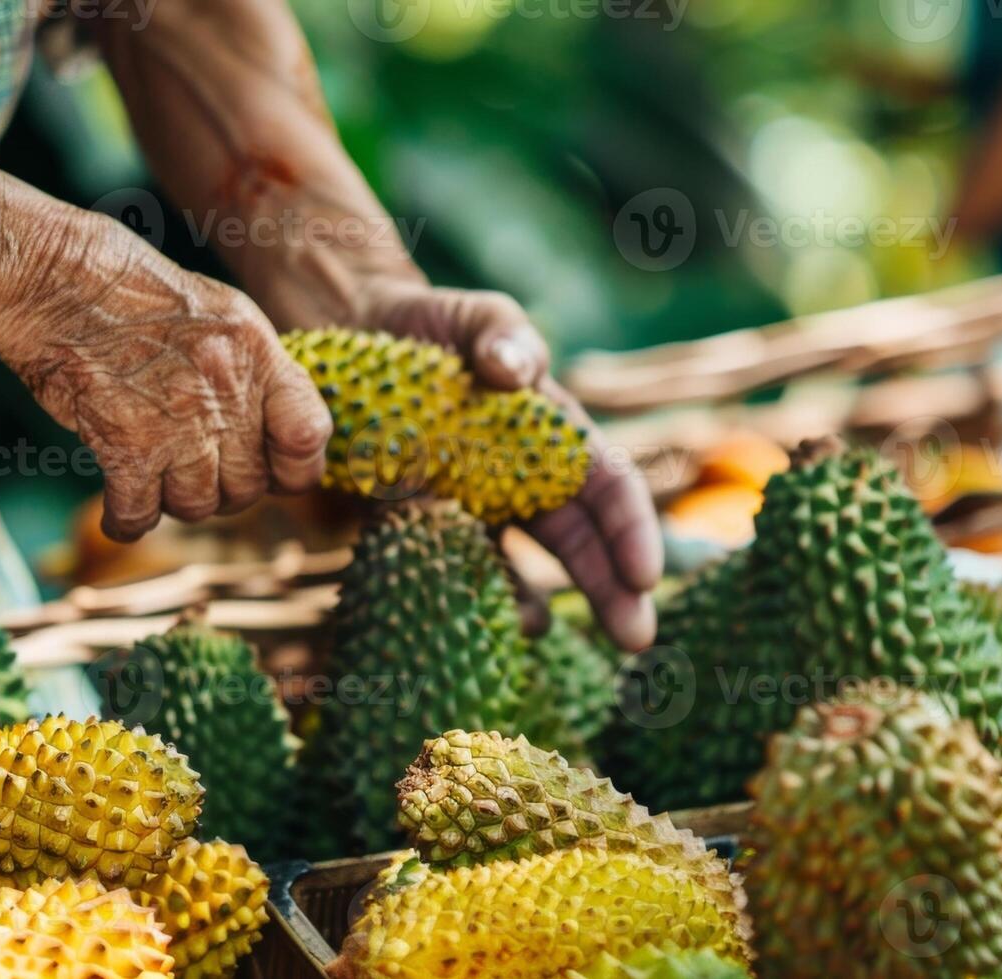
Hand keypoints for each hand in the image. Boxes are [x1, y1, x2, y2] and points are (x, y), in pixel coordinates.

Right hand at [0, 216, 331, 541]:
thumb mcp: (221, 316)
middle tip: (195, 468)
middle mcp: (225, 391)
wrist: (59, 280)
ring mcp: (177, 422)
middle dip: (223, 489)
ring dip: (175, 501)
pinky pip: (139, 515)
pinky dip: (127, 520)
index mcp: (257, 355)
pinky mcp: (125, 445)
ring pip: (198, 506)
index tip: (275, 471)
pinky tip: (121, 508)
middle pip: (248, 486)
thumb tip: (283, 436)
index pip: (308, 438)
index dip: (294, 469)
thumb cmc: (134, 295)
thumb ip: (256, 375)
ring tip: (157, 476)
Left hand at [360, 278, 660, 649]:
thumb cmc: (431, 322)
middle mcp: (517, 479)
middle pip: (576, 541)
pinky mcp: (413, 523)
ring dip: (537, 605)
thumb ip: (502, 335)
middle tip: (637, 641)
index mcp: (550, 434)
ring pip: (517, 567)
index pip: (606, 486)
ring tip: (545, 638)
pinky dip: (463, 600)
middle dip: (611, 590)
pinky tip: (471, 627)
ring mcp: (468, 507)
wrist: (356, 333)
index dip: (629, 529)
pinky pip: (444, 569)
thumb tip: (515, 370)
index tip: (644, 574)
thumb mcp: (474, 315)